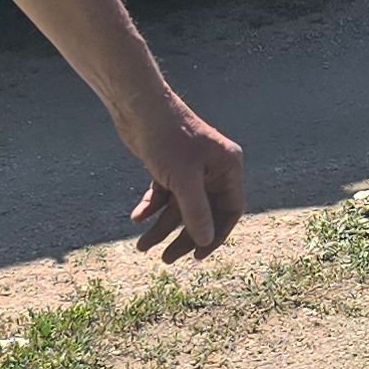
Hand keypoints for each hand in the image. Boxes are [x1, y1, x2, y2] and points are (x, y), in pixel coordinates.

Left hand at [125, 95, 246, 261]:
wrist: (139, 108)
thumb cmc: (167, 138)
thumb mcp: (183, 180)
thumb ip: (197, 212)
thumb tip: (206, 240)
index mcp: (228, 167)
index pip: (231, 210)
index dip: (216, 235)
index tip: (198, 256)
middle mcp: (213, 169)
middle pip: (203, 213)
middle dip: (183, 237)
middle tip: (166, 259)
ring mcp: (192, 168)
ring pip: (180, 207)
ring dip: (161, 227)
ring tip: (141, 247)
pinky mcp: (170, 167)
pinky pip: (164, 196)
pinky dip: (151, 208)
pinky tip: (137, 218)